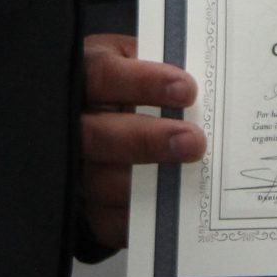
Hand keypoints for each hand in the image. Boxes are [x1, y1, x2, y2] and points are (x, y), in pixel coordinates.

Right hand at [80, 33, 204, 252]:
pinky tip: (169, 207)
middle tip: (193, 141)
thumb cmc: (134, 80)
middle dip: (146, 140)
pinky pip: (105, 219)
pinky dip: (138, 217)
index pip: (102, 75)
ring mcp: (74, 165)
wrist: (108, 114)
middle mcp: (70, 120)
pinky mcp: (87, 203)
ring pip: (99, 180)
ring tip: (188, 175)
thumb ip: (163, 63)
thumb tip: (205, 79)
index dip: (141, 83)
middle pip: (95, 134)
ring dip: (147, 181)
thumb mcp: (142, 58)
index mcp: (84, 73)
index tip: (185, 90)